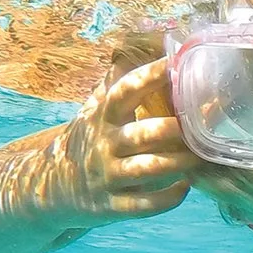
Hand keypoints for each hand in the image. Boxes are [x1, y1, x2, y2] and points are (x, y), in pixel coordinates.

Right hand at [54, 59, 194, 221]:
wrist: (52, 187)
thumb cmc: (87, 139)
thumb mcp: (94, 110)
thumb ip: (116, 82)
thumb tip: (141, 46)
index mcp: (102, 116)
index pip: (126, 91)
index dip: (151, 76)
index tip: (176, 63)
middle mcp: (104, 144)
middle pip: (143, 134)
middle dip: (174, 129)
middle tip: (200, 125)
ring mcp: (107, 176)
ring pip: (148, 170)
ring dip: (178, 163)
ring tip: (199, 157)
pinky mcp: (111, 206)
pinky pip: (144, 205)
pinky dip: (168, 198)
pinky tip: (185, 186)